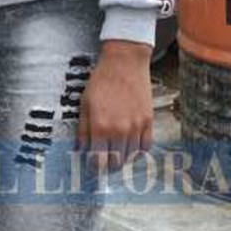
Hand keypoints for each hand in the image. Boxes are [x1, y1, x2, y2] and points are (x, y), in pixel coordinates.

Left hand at [78, 40, 154, 170]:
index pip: (98, 162)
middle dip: (108, 165)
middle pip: (116, 164)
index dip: (94, 167)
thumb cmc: (101, 81)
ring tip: (116, 148)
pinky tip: (130, 141)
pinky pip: (145, 147)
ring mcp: (136, 127)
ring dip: (122, 156)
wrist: (124, 63)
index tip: (92, 165)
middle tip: (104, 158)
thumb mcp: (85, 104)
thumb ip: (83, 130)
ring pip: (131, 157)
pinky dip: (138, 148)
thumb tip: (82, 151)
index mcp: (100, 127)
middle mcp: (119, 131)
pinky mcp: (149, 122)